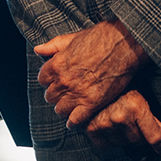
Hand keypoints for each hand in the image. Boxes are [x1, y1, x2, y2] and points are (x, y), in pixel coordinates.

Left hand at [35, 20, 149, 128]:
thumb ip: (53, 46)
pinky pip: (76, 119)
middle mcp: (63, 81)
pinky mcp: (92, 102)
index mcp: (56, 65)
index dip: (50, 81)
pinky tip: (74, 123)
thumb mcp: (71, 38)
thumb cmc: (99, 38)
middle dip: (56, 95)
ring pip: (60, 109)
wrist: (123, 44)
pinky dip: (74, 122)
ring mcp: (77, 93)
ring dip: (64, 108)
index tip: (57, 82)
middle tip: (65, 94)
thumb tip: (38, 49)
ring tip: (70, 106)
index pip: (43, 80)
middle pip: (50, 96)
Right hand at [84, 89, 160, 153]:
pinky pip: (104, 146)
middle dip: (140, 136)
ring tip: (121, 123)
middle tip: (137, 125)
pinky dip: (108, 141)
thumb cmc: (122, 86)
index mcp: (136, 107)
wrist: (94, 78)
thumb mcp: (141, 96)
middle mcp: (120, 117)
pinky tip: (109, 129)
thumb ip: (154, 116)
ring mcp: (104, 123)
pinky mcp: (90, 127)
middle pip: (137, 142)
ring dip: (124, 138)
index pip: (154, 137)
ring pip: (121, 144)